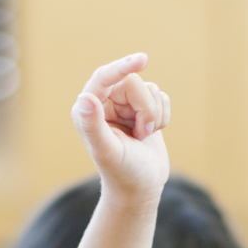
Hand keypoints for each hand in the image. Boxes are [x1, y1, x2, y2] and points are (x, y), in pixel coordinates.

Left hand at [72, 53, 170, 203]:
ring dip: (154, 114)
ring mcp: (125, 105)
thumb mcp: (107, 151)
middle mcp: (104, 102)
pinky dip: (163, 116)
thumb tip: (84, 98)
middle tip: (141, 132)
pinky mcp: (143, 108)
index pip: (105, 77)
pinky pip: (161, 97)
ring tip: (143, 135)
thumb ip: (94, 125)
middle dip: (144, 107)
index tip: (143, 60)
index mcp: (87, 108)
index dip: (123, 66)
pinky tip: (152, 133)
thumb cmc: (122, 173)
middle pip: (133, 82)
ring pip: (150, 89)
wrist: (141, 188)